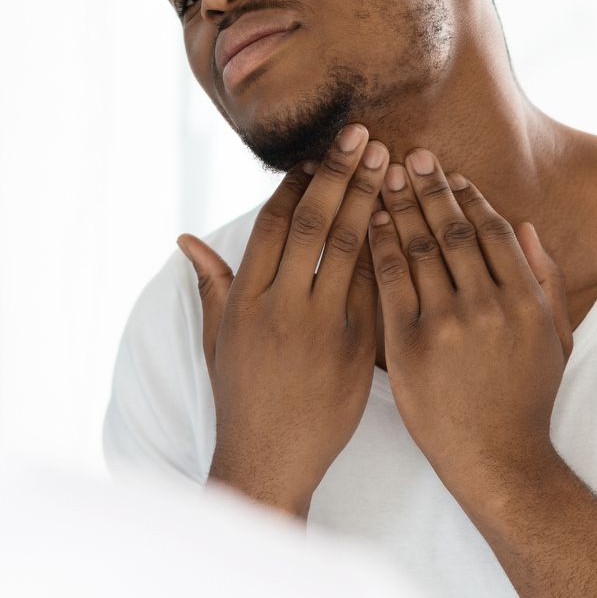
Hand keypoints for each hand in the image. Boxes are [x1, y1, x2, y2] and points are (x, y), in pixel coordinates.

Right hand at [179, 123, 391, 515]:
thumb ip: (210, 286)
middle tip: (365, 136)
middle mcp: (282, 308)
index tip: (317, 155)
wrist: (271, 461)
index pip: (273, 224)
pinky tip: (410, 223)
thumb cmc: (241, 400)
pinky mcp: (357, 349)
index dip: (296, 185)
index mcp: (246, 300)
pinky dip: (393, 252)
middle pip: (315, 224)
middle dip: (341, 175)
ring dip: (374, 201)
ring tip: (393, 165)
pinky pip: (378, 288)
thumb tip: (187, 239)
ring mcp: (322, 328)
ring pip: (352, 249)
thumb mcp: (216, 341)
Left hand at [368, 148, 574, 509]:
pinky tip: (368, 222)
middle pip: (453, 230)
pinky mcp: (410, 344)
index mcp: (526, 300)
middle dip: (430, 188)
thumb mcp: (556, 339)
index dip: (469, 197)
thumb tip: (526, 227)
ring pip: (419, 248)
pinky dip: (379, 245)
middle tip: (410, 154)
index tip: (449, 174)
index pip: (493, 231)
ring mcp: (448, 324)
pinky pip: (390, 281)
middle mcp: (489, 305)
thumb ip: (547, 281)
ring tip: (384, 177)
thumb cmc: (526, 400)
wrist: (496, 459)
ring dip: (400, 206)